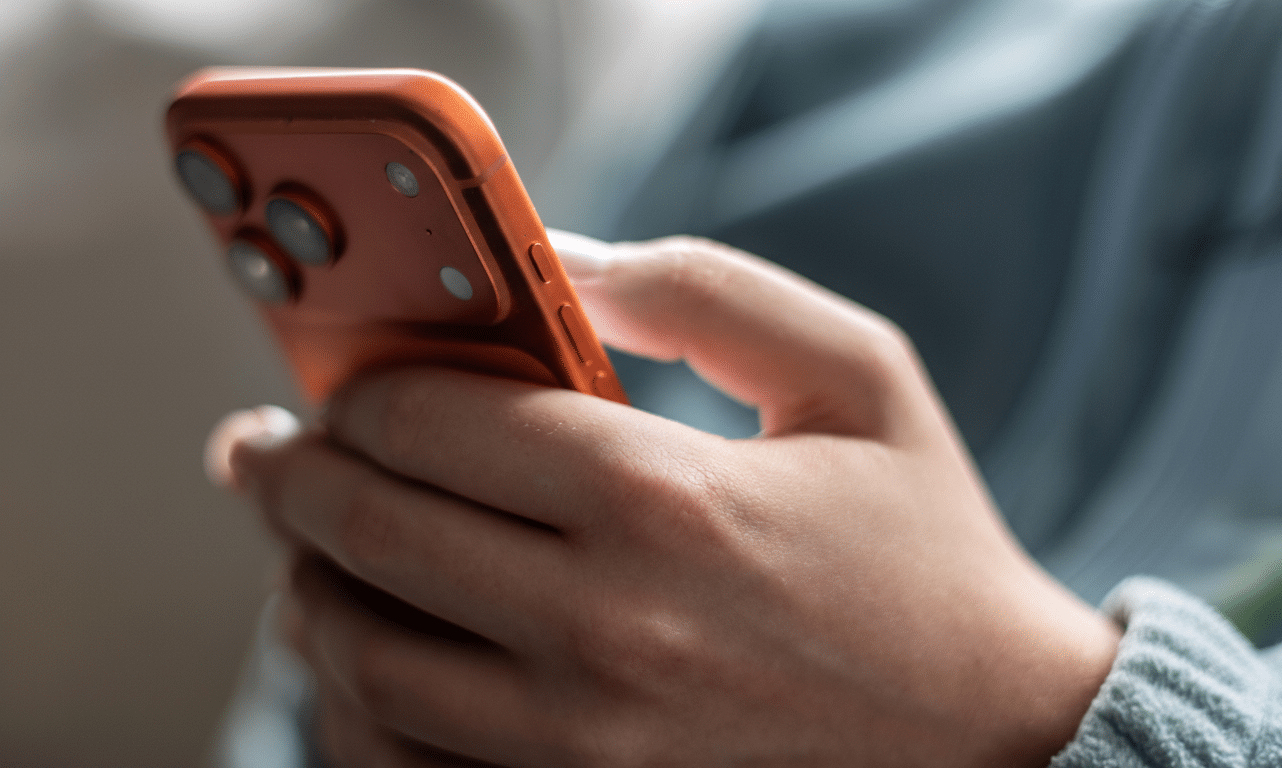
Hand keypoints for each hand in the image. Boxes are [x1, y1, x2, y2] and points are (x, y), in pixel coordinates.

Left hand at [222, 235, 1118, 766]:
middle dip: (292, 477)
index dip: (367, 386)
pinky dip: (358, 698)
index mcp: (668, 500)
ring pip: (361, 656)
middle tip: (265, 452)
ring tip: (307, 550)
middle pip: (370, 532)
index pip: (439, 419)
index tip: (345, 379)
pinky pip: (406, 756)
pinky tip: (369, 651)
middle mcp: (606, 628)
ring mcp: (581, 746)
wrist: (996, 740)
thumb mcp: (857, 376)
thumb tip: (556, 261)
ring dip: (307, 586)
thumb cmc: (927, 551)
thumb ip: (702, 291)